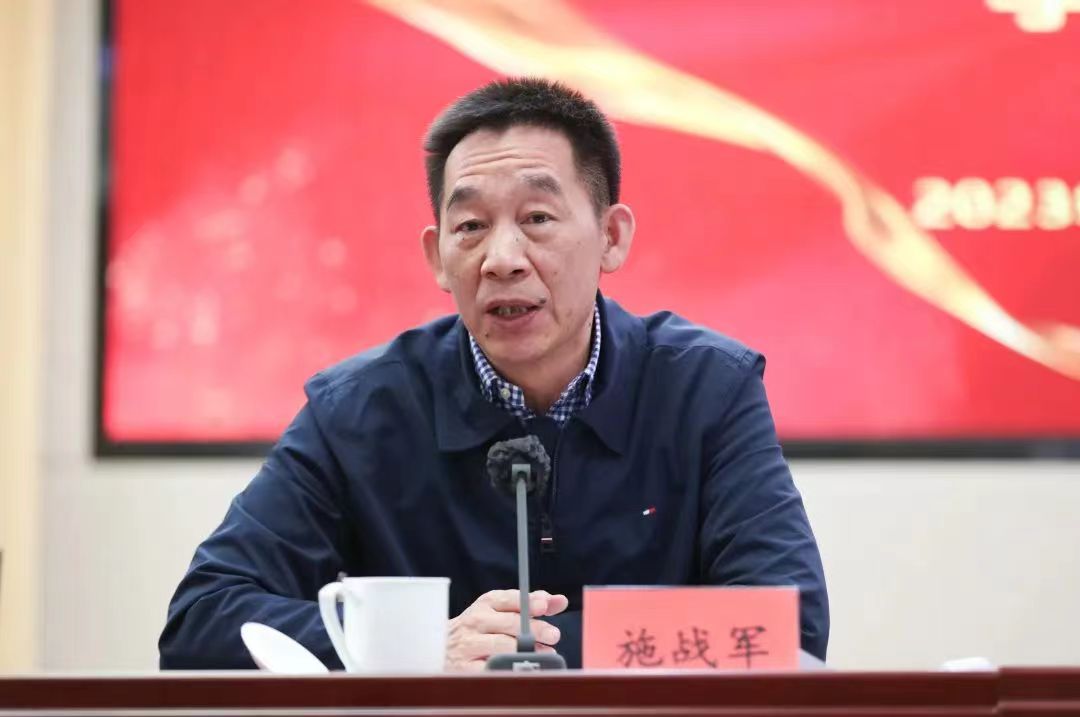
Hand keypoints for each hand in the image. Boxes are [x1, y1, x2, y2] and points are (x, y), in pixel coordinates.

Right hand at [445, 590, 568, 671]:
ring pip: (502, 646)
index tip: (544, 606)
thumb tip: (559, 601)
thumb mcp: (497, 611)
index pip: (508, 599)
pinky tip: (522, 669)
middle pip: (509, 623)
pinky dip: (508, 669)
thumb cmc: (478, 629)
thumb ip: (528, 605)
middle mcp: (475, 622)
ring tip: (545, 655)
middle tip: (553, 635)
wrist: (442, 649)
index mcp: (485, 605)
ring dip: (527, 651)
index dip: (527, 602)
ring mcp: (469, 645)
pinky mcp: (465, 668)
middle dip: (535, 629)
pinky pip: (491, 669)